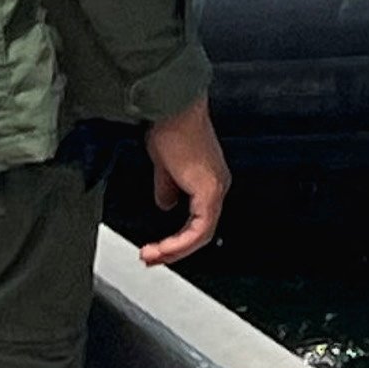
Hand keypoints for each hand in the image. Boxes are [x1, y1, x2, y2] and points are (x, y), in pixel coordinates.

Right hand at [132, 96, 229, 266]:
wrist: (172, 108)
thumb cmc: (169, 125)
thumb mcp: (164, 163)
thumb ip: (167, 186)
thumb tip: (165, 204)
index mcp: (208, 179)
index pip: (198, 220)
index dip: (177, 239)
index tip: (155, 248)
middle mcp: (217, 185)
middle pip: (201, 232)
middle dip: (174, 250)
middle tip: (151, 259)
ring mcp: (216, 188)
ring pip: (201, 234)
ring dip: (175, 250)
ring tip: (151, 256)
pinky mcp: (209, 189)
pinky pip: (199, 228)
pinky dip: (179, 242)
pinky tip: (162, 247)